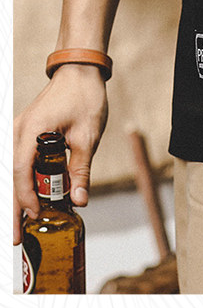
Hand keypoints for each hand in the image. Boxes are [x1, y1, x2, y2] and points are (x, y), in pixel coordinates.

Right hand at [13, 64, 107, 243]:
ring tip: (21, 223)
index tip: (36, 215)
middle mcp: (18, 130)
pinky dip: (21, 180)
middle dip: (13, 207)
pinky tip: (28, 198)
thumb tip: (80, 201)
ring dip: (16, 196)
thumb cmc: (85, 96)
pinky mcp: (25, 131)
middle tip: (14, 237)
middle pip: (9, 176)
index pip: (20, 171)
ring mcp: (19, 130)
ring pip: (11, 170)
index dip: (26, 197)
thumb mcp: (88, 135)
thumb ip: (81, 169)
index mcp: (32, 130)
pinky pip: (17, 160)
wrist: (81, 70)